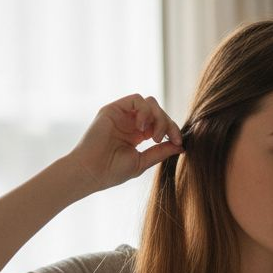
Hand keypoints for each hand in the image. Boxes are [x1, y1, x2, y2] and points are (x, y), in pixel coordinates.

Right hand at [67, 94, 182, 194]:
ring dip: (157, 117)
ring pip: (149, 103)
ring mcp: (122, 115)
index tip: (178, 142)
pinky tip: (142, 127)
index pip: (161, 124)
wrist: (90, 172)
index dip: (172, 130)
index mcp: (138, 135)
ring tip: (151, 136)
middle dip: (167, 123)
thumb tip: (181, 146)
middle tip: (164, 139)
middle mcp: (131, 122)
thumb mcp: (142, 161)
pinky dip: (145, 111)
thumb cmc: (112, 171)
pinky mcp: (113, 109)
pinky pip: (136, 100)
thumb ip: (160, 152)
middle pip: (158, 111)